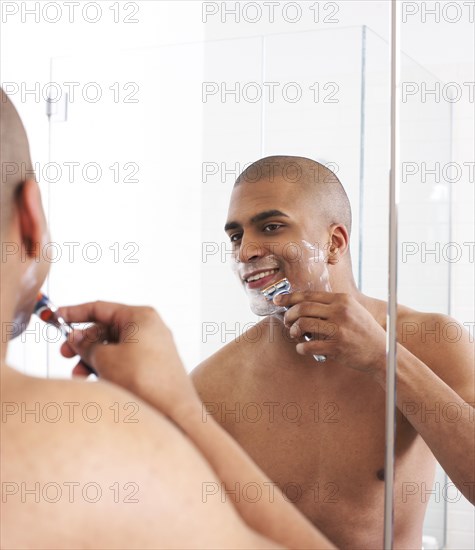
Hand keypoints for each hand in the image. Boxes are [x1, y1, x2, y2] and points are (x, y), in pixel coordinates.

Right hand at [59, 301, 199, 419]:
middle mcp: (149, 328)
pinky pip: (124, 359)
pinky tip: (97, 381)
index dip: (75, 312)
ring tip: (80, 375)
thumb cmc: (145, 379)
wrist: (172, 410)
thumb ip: (86, 345)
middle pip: (107, 329)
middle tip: (65, 353)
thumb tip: (76, 338)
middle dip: (84, 342)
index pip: (101, 308)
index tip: (56, 316)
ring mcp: (153, 347)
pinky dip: (108, 367)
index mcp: (141, 317)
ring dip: (93, 359)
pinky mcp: (153, 365)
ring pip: (114, 347)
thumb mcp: (106, 358)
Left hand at [274, 291, 386, 373]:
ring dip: (293, 331)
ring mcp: (338, 329)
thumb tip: (302, 304)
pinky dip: (301, 348)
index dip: (289, 297)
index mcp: (342, 299)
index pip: (309, 294)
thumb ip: (331, 305)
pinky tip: (302, 349)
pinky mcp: (337, 347)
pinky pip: (308, 346)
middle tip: (287, 322)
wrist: (382, 353)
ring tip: (295, 335)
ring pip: (303, 324)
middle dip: (289, 315)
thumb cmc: (363, 332)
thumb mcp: (352, 310)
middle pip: (302, 308)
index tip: (278, 300)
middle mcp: (340, 311)